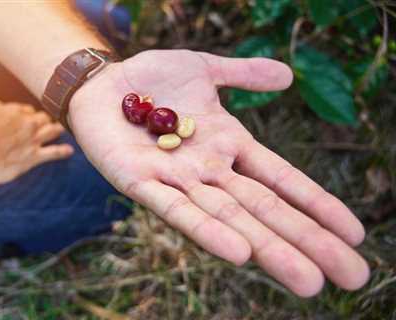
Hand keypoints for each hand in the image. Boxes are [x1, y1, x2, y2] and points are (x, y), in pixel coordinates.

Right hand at [0, 95, 72, 184]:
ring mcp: (33, 140)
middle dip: (44, 120)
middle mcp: (28, 123)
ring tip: (62, 131)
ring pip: (53, 131)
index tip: (23, 119)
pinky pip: (54, 153)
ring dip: (57, 130)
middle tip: (47, 122)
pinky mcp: (33, 158)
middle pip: (44, 118)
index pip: (28, 110)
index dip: (26, 114)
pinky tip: (69, 151)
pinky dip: (63, 151)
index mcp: (14, 110)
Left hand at [69, 50, 368, 296]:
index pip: (282, 180)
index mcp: (229, 145)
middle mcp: (210, 170)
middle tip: (352, 277)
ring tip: (307, 280)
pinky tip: (239, 253)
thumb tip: (290, 76)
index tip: (355, 234)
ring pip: (230, 218)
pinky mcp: (141, 183)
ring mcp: (178, 180)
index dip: (317, 205)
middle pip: (266, 211)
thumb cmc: (151, 78)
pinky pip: (177, 210)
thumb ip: (244, 75)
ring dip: (268, 249)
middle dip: (308, 242)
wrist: (101, 83)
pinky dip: (207, 231)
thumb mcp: (205, 70)